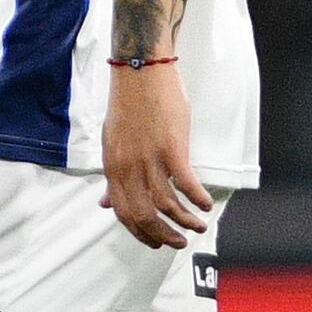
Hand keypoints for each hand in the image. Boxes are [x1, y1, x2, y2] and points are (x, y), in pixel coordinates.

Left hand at [99, 62, 210, 249]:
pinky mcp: (172, 146)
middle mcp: (129, 167)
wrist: (139, 69)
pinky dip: (198, 198)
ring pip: (167, 203)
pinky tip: (206, 204)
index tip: (156, 242)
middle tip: (179, 242)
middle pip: (145, 215)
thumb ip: (113, 176)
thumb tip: (104, 204)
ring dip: (186, 220)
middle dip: (164, 235)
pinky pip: (186, 182)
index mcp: (113, 167)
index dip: (141, 233)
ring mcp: (150, 157)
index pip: (123, 212)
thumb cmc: (128, 103)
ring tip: (199, 225)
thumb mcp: (111, 142)